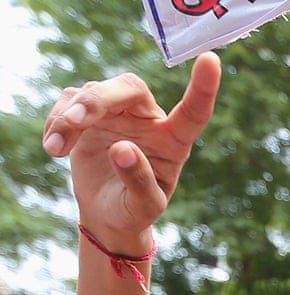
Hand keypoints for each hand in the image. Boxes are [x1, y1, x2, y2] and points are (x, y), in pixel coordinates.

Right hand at [42, 54, 221, 249]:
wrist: (108, 214)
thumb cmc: (133, 212)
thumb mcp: (142, 208)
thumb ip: (139, 182)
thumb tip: (123, 150)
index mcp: (173, 143)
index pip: (192, 113)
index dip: (202, 88)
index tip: (211, 60)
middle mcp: (149, 120)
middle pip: (129, 87)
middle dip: (99, 100)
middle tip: (75, 121)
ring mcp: (119, 112)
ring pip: (94, 93)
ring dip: (70, 117)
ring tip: (56, 150)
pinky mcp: (90, 112)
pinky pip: (70, 101)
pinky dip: (57, 121)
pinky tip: (53, 147)